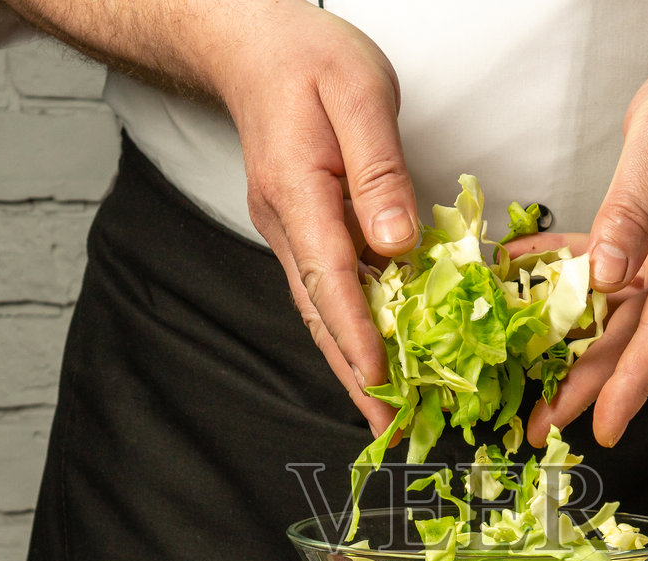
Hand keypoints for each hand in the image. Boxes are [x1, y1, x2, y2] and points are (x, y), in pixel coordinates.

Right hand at [207, 1, 419, 435]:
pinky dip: (347, 329)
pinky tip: (372, 356)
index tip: (382, 380)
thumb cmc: (306, 59)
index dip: (358, 334)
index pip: (332, 276)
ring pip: (318, 309)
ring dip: (349, 362)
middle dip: (354, 374)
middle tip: (387, 426)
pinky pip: (324, 289)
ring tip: (383, 411)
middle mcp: (284, 223)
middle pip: (320, 312)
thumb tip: (396, 242)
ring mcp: (287, 231)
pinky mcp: (299, 229)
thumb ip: (378, 170)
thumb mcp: (358, 95)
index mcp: (298, 191)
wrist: (251, 46)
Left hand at [545, 39, 647, 446]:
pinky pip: (626, 282)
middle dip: (593, 386)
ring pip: (631, 317)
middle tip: (544, 426)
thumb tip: (605, 276)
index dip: (633, 380)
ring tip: (538, 390)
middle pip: (643, 336)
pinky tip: (535, 287)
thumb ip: (630, 208)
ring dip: (582, 350)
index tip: (606, 423)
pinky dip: (581, 288)